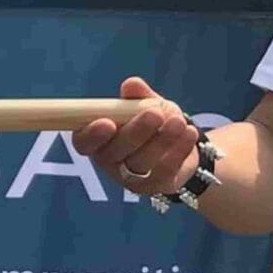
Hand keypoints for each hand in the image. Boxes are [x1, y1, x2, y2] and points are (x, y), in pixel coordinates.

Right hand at [72, 78, 202, 193]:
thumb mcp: (147, 104)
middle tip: (154, 114)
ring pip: (141, 162)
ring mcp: (130, 178)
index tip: (107, 122)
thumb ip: (138, 96)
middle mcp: (109, 161)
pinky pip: (165, 170)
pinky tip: (189, 133)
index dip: (92, 135)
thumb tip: (132, 85)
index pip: (84, 142)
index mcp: (97, 139)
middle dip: (135, 132)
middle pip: (114, 152)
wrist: (182, 145)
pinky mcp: (154, 187)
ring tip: (179, 121)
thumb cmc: (155, 122)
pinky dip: (178, 150)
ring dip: (162, 140)